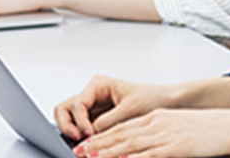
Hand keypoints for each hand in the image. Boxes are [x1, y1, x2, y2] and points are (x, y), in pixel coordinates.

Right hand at [55, 75, 173, 141]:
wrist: (165, 103)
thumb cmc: (151, 99)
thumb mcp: (130, 111)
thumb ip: (108, 122)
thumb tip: (89, 136)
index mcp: (99, 84)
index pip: (77, 103)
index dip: (80, 121)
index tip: (88, 134)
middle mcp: (92, 94)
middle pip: (64, 109)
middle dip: (67, 125)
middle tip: (77, 140)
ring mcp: (93, 107)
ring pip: (68, 119)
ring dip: (72, 131)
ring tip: (83, 144)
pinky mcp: (96, 120)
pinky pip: (81, 128)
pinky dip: (81, 137)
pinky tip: (91, 145)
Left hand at [74, 108, 229, 157]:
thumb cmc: (209, 129)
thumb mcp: (180, 126)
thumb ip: (161, 134)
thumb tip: (144, 147)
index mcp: (158, 117)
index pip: (124, 126)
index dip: (103, 135)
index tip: (88, 143)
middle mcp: (157, 123)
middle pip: (121, 135)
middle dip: (98, 144)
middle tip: (79, 151)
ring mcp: (165, 135)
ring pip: (129, 144)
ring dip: (107, 152)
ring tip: (90, 157)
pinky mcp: (175, 148)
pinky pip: (148, 156)